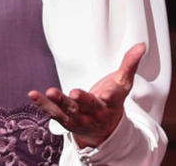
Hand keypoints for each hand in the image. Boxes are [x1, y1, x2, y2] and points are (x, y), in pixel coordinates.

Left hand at [28, 43, 144, 148]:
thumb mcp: (122, 84)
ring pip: (68, 112)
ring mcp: (78, 119)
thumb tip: (141, 45)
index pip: (112, 99)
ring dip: (58, 103)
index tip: (108, 91)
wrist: (104, 131)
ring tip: (49, 92)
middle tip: (73, 93)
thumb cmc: (112, 101)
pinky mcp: (65, 121)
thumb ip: (130, 64)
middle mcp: (94, 113)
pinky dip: (42, 105)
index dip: (110, 95)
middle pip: (88, 107)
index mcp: (110, 104)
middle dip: (81, 100)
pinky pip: (53, 113)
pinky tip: (33, 94)